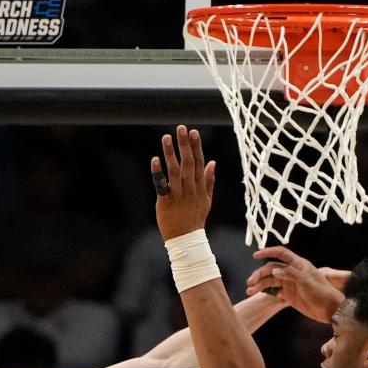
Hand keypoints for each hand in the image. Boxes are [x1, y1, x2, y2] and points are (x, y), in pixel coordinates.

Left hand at [153, 125, 215, 239]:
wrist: (186, 239)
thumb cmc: (195, 218)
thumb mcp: (207, 200)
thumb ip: (209, 180)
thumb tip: (213, 162)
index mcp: (200, 186)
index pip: (199, 162)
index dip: (197, 147)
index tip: (194, 132)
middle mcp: (190, 188)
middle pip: (189, 162)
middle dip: (185, 145)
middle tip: (181, 128)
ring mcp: (178, 194)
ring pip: (175, 170)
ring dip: (171, 153)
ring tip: (166, 137)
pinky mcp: (166, 201)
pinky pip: (162, 184)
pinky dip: (158, 172)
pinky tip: (155, 159)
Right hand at [245, 246, 347, 322]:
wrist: (329, 310)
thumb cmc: (322, 292)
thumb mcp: (306, 281)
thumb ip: (290, 274)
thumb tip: (273, 270)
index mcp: (298, 264)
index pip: (281, 253)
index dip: (268, 252)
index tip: (255, 255)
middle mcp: (291, 272)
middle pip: (271, 268)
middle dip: (259, 274)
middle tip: (250, 282)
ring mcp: (289, 283)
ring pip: (269, 281)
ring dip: (259, 285)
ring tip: (249, 291)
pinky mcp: (287, 295)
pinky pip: (272, 291)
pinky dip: (263, 292)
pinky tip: (255, 294)